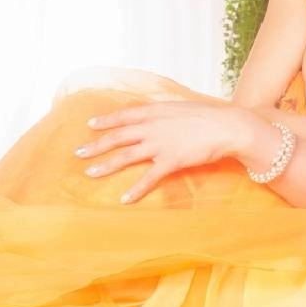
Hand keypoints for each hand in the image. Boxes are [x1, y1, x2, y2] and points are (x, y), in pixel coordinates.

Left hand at [76, 101, 249, 203]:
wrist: (228, 126)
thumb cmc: (209, 117)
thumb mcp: (182, 108)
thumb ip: (165, 112)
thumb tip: (155, 114)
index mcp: (155, 111)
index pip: (124, 115)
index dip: (106, 120)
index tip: (90, 124)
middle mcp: (152, 127)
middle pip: (118, 137)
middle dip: (96, 145)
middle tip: (78, 153)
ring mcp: (160, 144)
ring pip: (126, 156)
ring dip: (106, 165)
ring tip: (90, 173)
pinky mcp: (171, 161)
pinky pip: (149, 177)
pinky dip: (136, 189)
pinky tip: (124, 199)